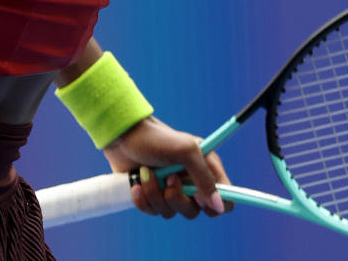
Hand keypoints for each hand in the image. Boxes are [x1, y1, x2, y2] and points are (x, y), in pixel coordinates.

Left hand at [102, 116, 231, 219]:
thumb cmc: (156, 137)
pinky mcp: (152, 194)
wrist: (123, 135)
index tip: (198, 196)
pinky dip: (144, 200)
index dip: (216, 205)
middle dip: (179, 198)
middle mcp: (190, 181)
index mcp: (205, 168)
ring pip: (173, 212)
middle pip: (197, 211)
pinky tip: (137, 184)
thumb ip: (205, 178)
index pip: (225, 199)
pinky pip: (153, 211)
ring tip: (146, 174)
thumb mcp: (186, 152)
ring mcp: (171, 189)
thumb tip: (219, 206)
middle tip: (169, 180)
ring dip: (157, 195)